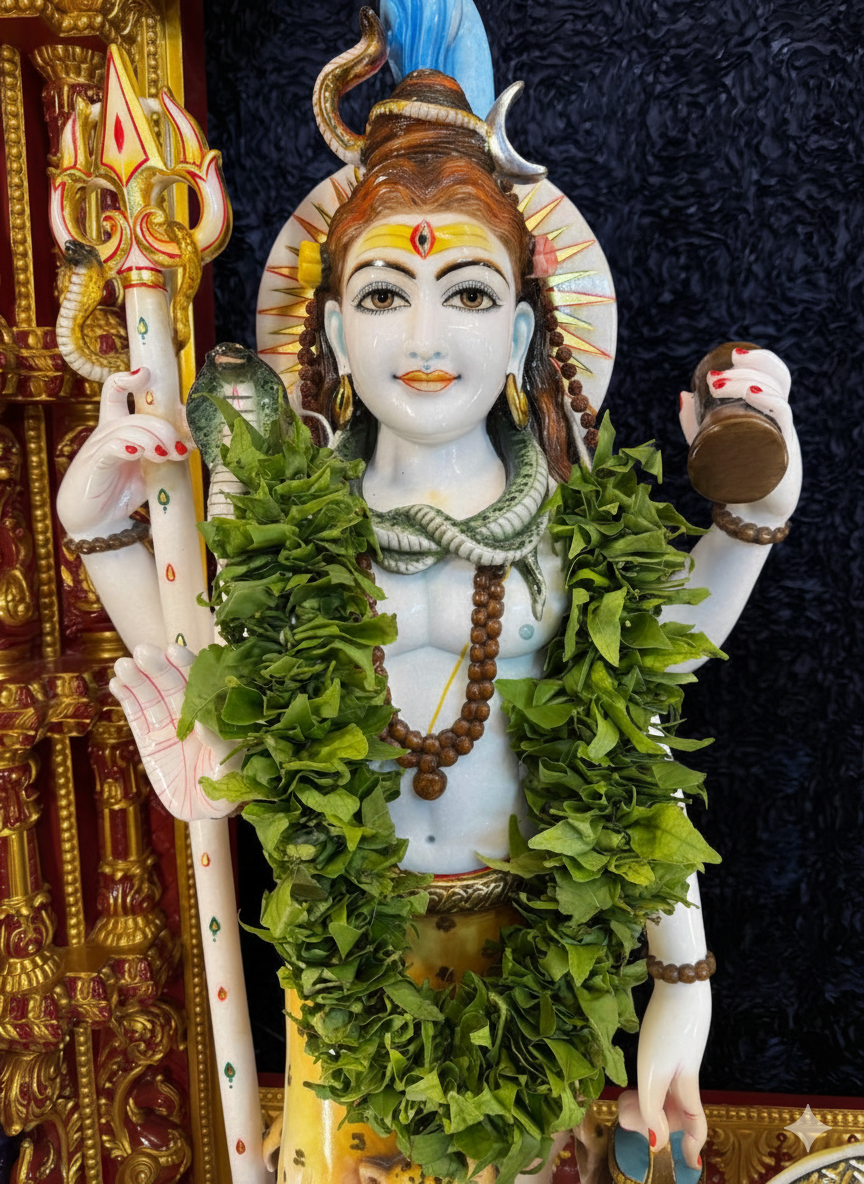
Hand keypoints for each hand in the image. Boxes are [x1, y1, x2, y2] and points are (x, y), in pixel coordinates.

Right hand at [57, 367, 192, 537]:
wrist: (97, 524)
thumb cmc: (121, 493)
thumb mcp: (148, 470)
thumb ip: (163, 453)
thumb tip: (191, 442)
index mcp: (117, 428)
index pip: (115, 390)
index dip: (129, 377)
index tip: (148, 374)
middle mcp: (106, 432)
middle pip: (138, 416)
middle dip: (165, 429)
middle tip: (180, 450)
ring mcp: (98, 447)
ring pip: (129, 428)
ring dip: (154, 439)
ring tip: (166, 455)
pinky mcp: (94, 465)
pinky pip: (111, 446)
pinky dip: (128, 446)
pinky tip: (138, 453)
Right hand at [109, 643, 238, 821]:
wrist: (203, 810)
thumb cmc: (227, 789)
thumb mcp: (232, 772)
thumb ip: (221, 746)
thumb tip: (204, 723)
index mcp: (215, 714)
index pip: (202, 685)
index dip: (188, 667)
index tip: (174, 652)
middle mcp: (192, 714)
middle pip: (173, 686)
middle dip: (159, 668)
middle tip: (143, 652)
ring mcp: (169, 725)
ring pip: (152, 697)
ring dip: (138, 679)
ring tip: (124, 665)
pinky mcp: (149, 740)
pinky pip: (137, 716)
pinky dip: (127, 698)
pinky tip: (117, 683)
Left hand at [617, 980, 710, 1171]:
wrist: (678, 979)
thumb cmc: (666, 1028)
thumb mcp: (653, 1070)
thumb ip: (652, 1105)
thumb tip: (653, 1142)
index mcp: (686, 1083)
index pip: (694, 1123)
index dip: (692, 1145)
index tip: (689, 1164)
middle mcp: (687, 1072)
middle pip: (675, 1109)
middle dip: (652, 1119)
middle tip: (626, 1113)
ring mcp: (681, 1055)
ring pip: (667, 1091)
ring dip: (647, 1100)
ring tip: (626, 1096)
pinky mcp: (673, 1040)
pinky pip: (663, 1074)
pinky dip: (649, 1082)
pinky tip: (635, 1077)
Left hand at [679, 347, 801, 525]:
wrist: (748, 514)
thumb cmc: (734, 476)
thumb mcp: (712, 443)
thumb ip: (696, 422)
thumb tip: (684, 394)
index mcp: (771, 413)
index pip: (777, 375)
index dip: (760, 359)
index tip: (732, 354)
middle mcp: (782, 421)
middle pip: (775, 381)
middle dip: (746, 370)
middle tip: (713, 378)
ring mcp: (784, 436)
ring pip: (777, 397)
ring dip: (748, 383)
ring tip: (718, 384)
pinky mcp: (783, 454)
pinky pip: (783, 420)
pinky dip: (769, 403)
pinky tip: (753, 395)